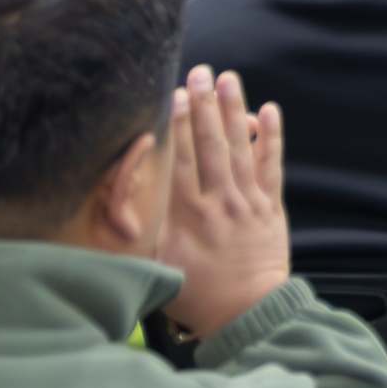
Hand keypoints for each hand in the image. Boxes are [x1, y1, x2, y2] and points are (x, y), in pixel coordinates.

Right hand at [157, 66, 292, 338]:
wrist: (248, 315)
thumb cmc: (195, 294)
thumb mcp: (154, 266)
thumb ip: (136, 234)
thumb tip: (114, 204)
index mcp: (186, 214)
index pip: (180, 159)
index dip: (178, 125)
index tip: (174, 96)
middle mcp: (218, 202)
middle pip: (209, 144)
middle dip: (204, 106)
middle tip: (199, 72)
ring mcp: (247, 202)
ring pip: (239, 148)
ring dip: (234, 110)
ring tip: (228, 79)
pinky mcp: (271, 208)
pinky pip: (271, 166)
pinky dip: (271, 137)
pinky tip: (269, 111)